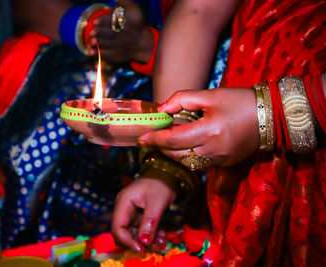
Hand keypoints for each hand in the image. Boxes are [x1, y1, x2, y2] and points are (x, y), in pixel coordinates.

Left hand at [87, 0, 153, 62]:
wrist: (142, 44)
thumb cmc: (136, 25)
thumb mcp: (135, 11)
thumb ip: (125, 2)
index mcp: (125, 23)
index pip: (113, 21)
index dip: (103, 21)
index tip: (94, 22)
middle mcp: (122, 35)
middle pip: (110, 34)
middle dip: (99, 33)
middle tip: (91, 32)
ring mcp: (119, 46)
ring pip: (107, 45)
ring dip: (98, 43)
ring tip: (91, 41)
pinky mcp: (116, 55)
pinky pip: (106, 55)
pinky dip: (98, 54)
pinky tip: (90, 51)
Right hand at [111, 169, 176, 252]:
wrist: (167, 172)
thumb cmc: (161, 183)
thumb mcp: (157, 202)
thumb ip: (150, 222)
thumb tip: (144, 242)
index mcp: (123, 202)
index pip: (117, 227)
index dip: (127, 241)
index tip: (142, 249)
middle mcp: (124, 208)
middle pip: (124, 232)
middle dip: (138, 242)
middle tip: (154, 248)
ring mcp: (131, 212)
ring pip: (134, 233)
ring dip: (147, 240)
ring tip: (162, 244)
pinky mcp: (139, 214)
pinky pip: (142, 229)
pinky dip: (151, 234)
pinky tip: (162, 237)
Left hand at [138, 88, 258, 165]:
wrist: (272, 115)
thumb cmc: (240, 101)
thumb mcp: (210, 95)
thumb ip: (182, 99)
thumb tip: (162, 110)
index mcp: (208, 132)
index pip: (173, 140)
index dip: (155, 139)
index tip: (141, 138)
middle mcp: (213, 150)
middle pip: (176, 154)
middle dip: (161, 147)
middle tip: (153, 137)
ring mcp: (219, 159)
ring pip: (186, 162)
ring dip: (173, 153)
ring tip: (167, 140)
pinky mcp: (224, 163)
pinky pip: (198, 163)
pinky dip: (187, 155)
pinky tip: (185, 144)